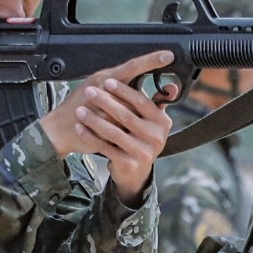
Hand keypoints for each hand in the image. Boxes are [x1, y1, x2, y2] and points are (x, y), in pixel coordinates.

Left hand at [43, 52, 175, 198]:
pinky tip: (80, 127)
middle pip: (126, 116)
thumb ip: (157, 101)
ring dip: (94, 119)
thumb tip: (172, 85)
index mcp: (162, 122)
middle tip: (89, 91)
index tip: (107, 81)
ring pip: (114, 132)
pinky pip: (105, 148)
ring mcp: (143, 153)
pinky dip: (90, 136)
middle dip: (105, 102)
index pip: (142, 102)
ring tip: (80, 110)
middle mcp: (156, 138)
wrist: (135, 170)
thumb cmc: (140, 137)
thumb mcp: (152, 121)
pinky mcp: (128, 164)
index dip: (124, 91)